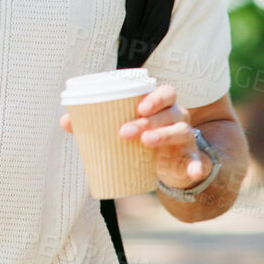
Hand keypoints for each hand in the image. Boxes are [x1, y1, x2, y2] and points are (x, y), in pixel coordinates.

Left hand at [59, 84, 210, 189]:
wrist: (168, 165)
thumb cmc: (141, 138)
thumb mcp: (123, 128)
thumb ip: (95, 122)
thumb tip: (64, 121)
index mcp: (162, 107)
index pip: (166, 93)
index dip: (155, 97)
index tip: (138, 106)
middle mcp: (178, 119)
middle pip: (170, 112)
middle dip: (148, 120)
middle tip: (124, 131)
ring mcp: (186, 140)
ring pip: (181, 132)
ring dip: (164, 136)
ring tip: (146, 142)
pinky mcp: (191, 160)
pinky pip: (199, 162)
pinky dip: (197, 166)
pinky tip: (193, 171)